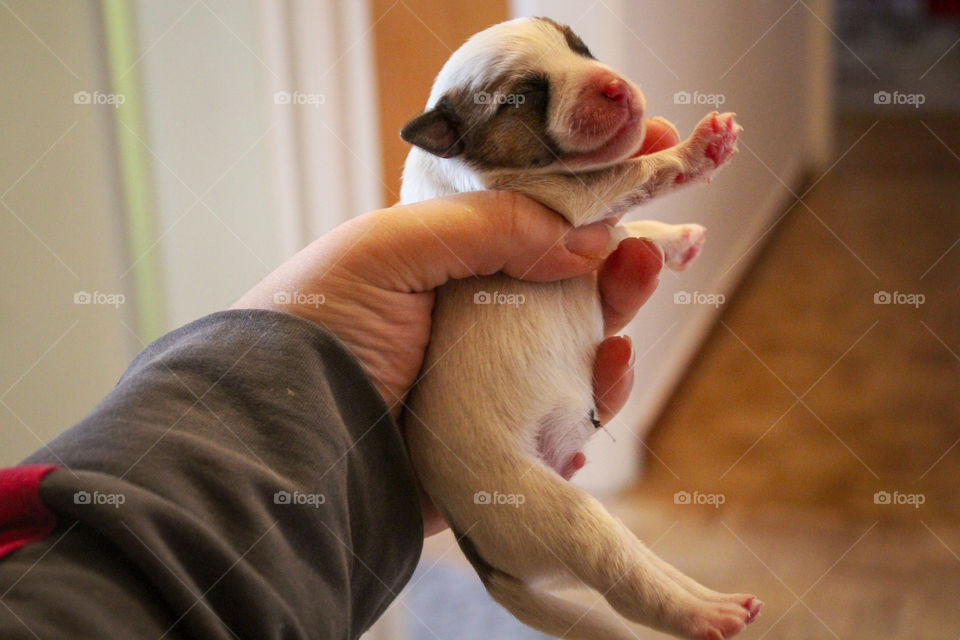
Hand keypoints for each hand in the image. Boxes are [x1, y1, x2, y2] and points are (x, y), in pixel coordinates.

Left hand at [233, 118, 677, 536]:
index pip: (532, 221)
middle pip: (567, 287)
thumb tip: (589, 237)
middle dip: (618, 265)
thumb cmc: (315, 330)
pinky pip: (565, 422)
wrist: (283, 447)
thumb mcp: (389, 250)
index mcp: (443, 265)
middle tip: (654, 249)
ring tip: (627, 320)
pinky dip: (593, 406)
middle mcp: (470, 320)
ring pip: (577, 353)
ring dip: (616, 332)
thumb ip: (488, 226)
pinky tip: (602, 385)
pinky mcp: (498, 442)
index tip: (650, 164)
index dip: (588, 197)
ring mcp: (488, 383)